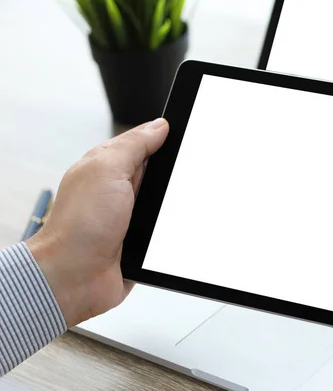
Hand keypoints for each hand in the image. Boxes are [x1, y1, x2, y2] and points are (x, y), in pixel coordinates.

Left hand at [26, 118, 168, 327]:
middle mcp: (120, 189)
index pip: (146, 144)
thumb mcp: (107, 170)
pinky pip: (167, 228)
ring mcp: (132, 215)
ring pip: (167, 202)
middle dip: (174, 176)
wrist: (74, 277)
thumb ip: (134, 145)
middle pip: (161, 173)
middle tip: (180, 179)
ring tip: (171, 210)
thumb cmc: (79, 225)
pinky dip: (172, 229)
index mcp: (109, 166)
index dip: (167, 140)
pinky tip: (173, 230)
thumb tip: (160, 126)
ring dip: (173, 207)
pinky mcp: (142, 240)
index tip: (187, 139)